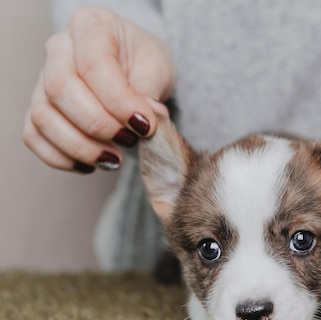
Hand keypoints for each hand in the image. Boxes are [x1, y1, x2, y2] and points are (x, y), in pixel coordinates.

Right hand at [22, 7, 174, 173]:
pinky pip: (35, 136)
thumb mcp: (157, 67)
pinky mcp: (40, 108)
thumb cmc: (144, 62)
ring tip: (114, 159)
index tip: (146, 126)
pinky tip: (91, 165)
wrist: (134, 67)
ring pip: (43, 116)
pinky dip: (61, 157)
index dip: (119, 101)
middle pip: (60, 89)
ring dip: (80, 146)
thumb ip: (149, 92)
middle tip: (130, 141)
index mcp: (90, 26)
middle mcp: (59, 49)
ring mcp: (42, 78)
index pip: (94, 65)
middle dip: (98, 125)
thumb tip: (144, 122)